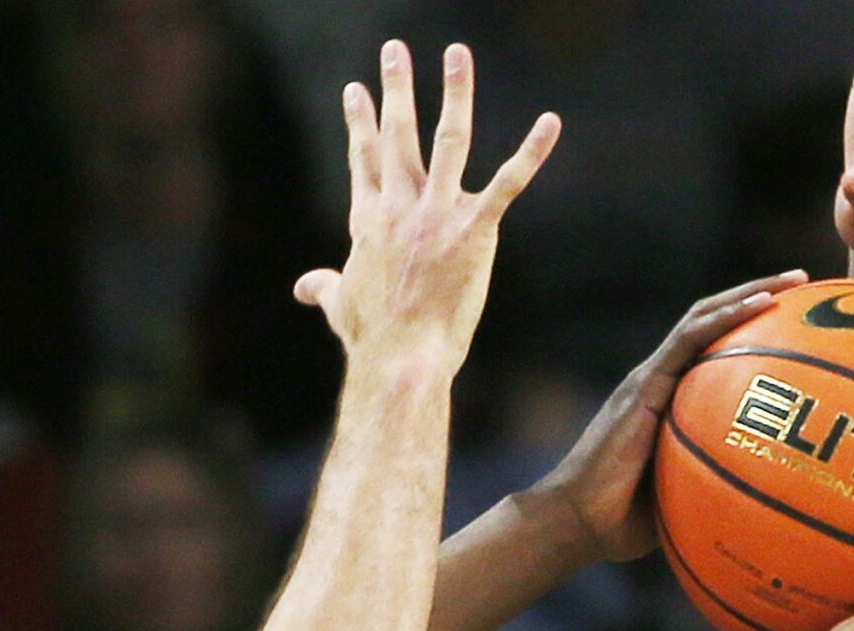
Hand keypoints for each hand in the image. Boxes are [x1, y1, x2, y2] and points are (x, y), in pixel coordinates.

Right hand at [295, 43, 558, 380]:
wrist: (401, 357)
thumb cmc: (371, 337)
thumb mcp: (340, 305)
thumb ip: (323, 288)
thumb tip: (302, 288)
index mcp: (370, 219)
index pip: (364, 158)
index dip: (360, 121)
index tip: (357, 88)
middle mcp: (401, 206)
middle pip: (398, 134)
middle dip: (396, 88)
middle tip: (395, 50)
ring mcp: (438, 214)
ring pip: (448, 139)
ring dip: (455, 93)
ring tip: (456, 54)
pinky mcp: (474, 230)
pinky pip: (507, 182)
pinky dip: (532, 152)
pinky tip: (550, 122)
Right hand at [522, 272, 810, 563]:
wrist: (579, 520)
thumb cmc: (625, 521)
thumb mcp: (684, 495)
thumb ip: (715, 481)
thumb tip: (767, 499)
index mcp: (666, 399)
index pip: (709, 347)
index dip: (746, 326)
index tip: (793, 318)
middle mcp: (659, 379)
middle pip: (711, 321)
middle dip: (758, 294)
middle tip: (801, 283)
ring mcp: (650, 378)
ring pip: (703, 318)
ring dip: (750, 293)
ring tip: (793, 282)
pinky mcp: (645, 385)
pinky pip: (689, 340)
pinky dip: (726, 317)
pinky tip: (761, 305)